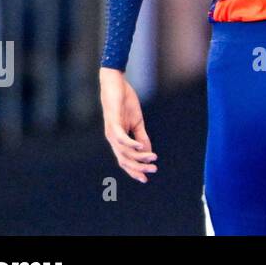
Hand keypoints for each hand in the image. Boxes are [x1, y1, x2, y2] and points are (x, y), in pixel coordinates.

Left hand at [100, 68, 155, 182]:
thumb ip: (142, 136)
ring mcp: (112, 132)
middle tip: (153, 170)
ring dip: (139, 156)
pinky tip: (142, 147)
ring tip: (153, 158)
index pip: (125, 160)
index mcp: (118, 140)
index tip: (146, 178)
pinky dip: (131, 144)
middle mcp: (113, 139)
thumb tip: (148, 151)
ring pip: (124, 151)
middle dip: (139, 167)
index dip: (134, 170)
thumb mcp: (137, 122)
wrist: (115, 85)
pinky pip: (121, 138)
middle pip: (124, 160)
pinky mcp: (113, 123)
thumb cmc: (125, 102)